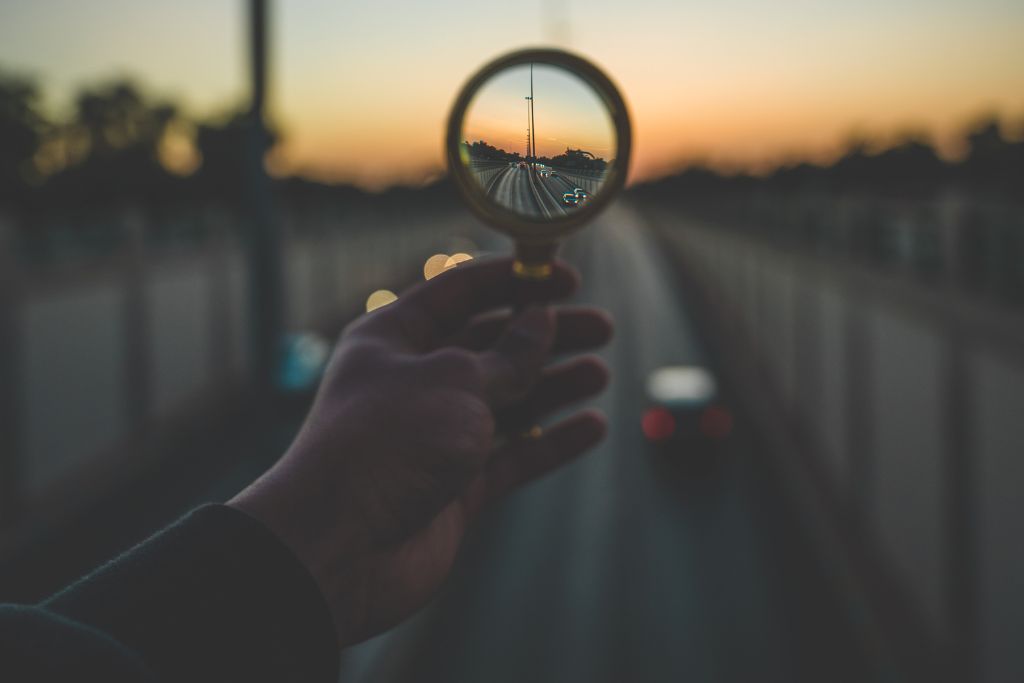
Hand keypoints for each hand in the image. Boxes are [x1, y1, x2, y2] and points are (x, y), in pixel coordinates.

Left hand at [228, 257, 611, 646]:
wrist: (340, 550)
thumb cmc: (388, 444)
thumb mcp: (455, 381)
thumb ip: (508, 354)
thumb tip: (540, 320)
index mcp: (394, 338)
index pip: (462, 293)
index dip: (516, 281)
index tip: (569, 278)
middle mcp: (414, 382)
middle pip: (492, 346)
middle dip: (546, 335)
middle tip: (602, 328)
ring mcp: (436, 436)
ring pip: (507, 401)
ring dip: (553, 385)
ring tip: (600, 373)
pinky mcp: (456, 487)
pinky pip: (513, 456)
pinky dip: (551, 441)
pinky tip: (592, 428)